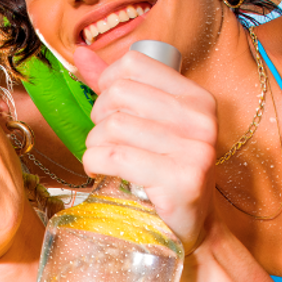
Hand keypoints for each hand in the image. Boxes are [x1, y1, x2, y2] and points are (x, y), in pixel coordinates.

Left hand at [73, 43, 217, 250]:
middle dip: (98, 118)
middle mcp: (200, 120)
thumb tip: (80, 53)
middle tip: (104, 139)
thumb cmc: (166, 173)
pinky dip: (95, 162)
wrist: (193, 228)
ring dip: (94, 144)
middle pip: (119, 94)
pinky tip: (100, 170)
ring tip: (102, 158)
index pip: (134, 65)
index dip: (107, 83)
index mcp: (197, 98)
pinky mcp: (181, 180)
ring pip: (114, 127)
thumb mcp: (151, 124)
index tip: (108, 107)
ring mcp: (195, 150)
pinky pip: (116, 157)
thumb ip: (116, 86)